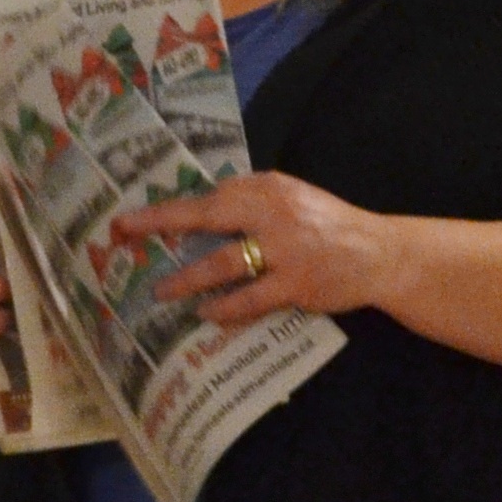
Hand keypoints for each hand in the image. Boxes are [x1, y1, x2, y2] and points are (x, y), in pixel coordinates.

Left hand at [120, 171, 392, 326]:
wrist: (378, 253)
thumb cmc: (329, 226)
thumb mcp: (293, 199)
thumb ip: (253, 202)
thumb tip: (204, 210)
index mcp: (269, 188)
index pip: (211, 194)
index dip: (169, 206)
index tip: (133, 215)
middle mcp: (273, 212)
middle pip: (206, 215)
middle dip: (159, 223)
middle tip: (123, 234)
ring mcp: (285, 249)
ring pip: (222, 263)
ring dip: (187, 279)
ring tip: (161, 292)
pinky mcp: (295, 283)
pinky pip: (249, 299)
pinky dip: (225, 307)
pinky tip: (207, 314)